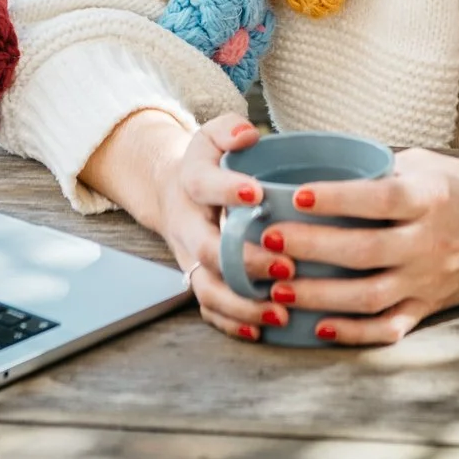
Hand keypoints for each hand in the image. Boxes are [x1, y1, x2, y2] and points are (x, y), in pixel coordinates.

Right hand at [155, 113, 303, 343]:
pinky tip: (264, 330)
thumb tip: (247, 134)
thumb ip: (228, 129)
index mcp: (190, 183)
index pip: (202, 186)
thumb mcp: (212, 135)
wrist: (171, 192)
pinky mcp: (198, 280)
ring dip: (243, 305)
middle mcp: (187, 225)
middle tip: (287, 266)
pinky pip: (209, 310)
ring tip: (281, 311)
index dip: (227, 190)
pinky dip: (232, 324)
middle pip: (208, 250)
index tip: (259, 194)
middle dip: (246, 262)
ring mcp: (190, 258)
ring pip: (207, 290)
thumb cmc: (208, 163)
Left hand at [256, 146, 458, 345]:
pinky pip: (389, 327)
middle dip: (310, 248)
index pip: (378, 199)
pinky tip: (318, 327)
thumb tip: (324, 163)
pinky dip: (353, 332)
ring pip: (368, 296)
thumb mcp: (430, 164)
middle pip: (363, 251)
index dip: (336, 198)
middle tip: (267, 242)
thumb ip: (382, 169)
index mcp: (432, 199)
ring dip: (319, 295)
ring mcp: (429, 280)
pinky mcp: (430, 307)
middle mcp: (430, 242)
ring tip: (277, 289)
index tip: (296, 195)